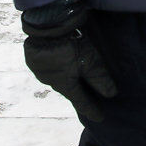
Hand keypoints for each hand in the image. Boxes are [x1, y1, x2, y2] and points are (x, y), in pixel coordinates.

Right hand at [22, 1, 117, 121]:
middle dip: (77, 95)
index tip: (99, 118)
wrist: (45, 27)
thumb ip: (100, 79)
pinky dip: (56, 70)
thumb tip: (111, 95)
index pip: (81, 101)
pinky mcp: (34, 60)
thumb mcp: (90, 62)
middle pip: (68, 90)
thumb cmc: (70, 46)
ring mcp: (41, 71)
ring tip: (73, 81)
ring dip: (66, 81)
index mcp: (66, 85)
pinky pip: (47, 69)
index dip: (91, 109)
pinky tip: (59, 66)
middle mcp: (52, 81)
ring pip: (56, 79)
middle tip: (87, 100)